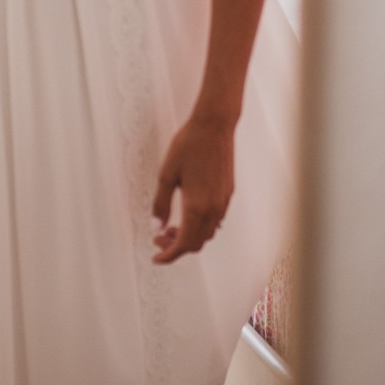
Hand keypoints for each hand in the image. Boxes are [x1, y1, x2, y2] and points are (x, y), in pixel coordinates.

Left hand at [150, 110, 236, 264]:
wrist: (214, 126)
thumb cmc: (189, 145)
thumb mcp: (166, 174)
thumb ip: (160, 203)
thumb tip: (156, 226)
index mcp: (196, 206)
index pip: (183, 244)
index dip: (168, 255)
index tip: (156, 258)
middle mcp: (213, 208)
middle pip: (197, 243)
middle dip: (176, 247)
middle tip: (158, 240)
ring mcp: (223, 202)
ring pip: (207, 233)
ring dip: (189, 236)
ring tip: (171, 227)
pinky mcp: (228, 194)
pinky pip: (215, 221)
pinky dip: (200, 226)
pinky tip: (188, 215)